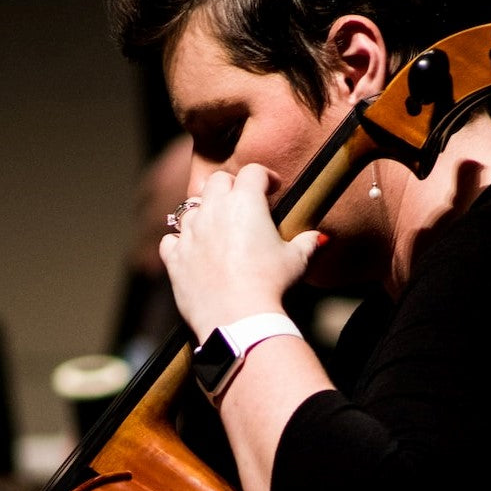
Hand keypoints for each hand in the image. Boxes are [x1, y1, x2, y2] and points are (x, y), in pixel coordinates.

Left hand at [159, 164, 323, 339]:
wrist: (238, 318)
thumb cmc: (271, 285)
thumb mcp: (296, 261)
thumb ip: (307, 243)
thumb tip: (319, 238)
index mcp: (245, 202)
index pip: (253, 172)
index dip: (264, 177)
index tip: (272, 189)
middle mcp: (213, 211)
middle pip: (216, 181)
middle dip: (230, 186)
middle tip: (241, 201)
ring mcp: (190, 234)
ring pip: (189, 208)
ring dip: (203, 212)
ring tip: (215, 227)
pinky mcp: (175, 259)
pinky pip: (171, 240)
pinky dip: (180, 241)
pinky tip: (191, 249)